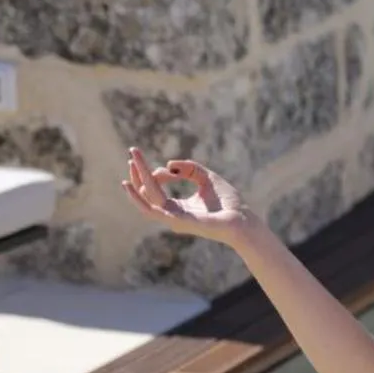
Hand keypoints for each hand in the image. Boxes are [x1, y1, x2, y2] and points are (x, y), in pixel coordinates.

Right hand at [121, 148, 256, 244]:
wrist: (242, 220)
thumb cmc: (228, 203)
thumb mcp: (207, 178)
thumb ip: (190, 168)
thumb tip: (169, 164)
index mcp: (178, 207)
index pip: (157, 189)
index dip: (159, 172)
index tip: (170, 166)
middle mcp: (172, 214)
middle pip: (147, 192)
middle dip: (139, 171)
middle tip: (132, 152)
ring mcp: (173, 218)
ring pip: (147, 198)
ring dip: (138, 179)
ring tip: (131, 162)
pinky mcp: (177, 220)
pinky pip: (152, 210)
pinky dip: (140, 198)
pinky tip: (133, 185)